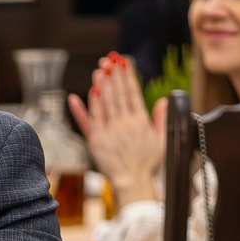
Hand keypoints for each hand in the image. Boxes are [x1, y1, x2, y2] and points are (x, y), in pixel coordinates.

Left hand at [66, 53, 164, 205]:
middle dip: (112, 75)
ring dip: (99, 86)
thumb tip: (164, 101)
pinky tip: (75, 96)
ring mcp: (108, 132)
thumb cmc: (148, 164)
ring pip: (102, 104)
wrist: (133, 182)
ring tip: (97, 70)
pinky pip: (86, 122)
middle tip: (108, 59)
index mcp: (140, 121)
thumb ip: (161, 119)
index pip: (132, 92)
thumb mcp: (161, 140)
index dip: (126, 75)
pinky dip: (80, 109)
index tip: (123, 61)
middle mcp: (124, 123)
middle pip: (117, 94)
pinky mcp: (95, 141)